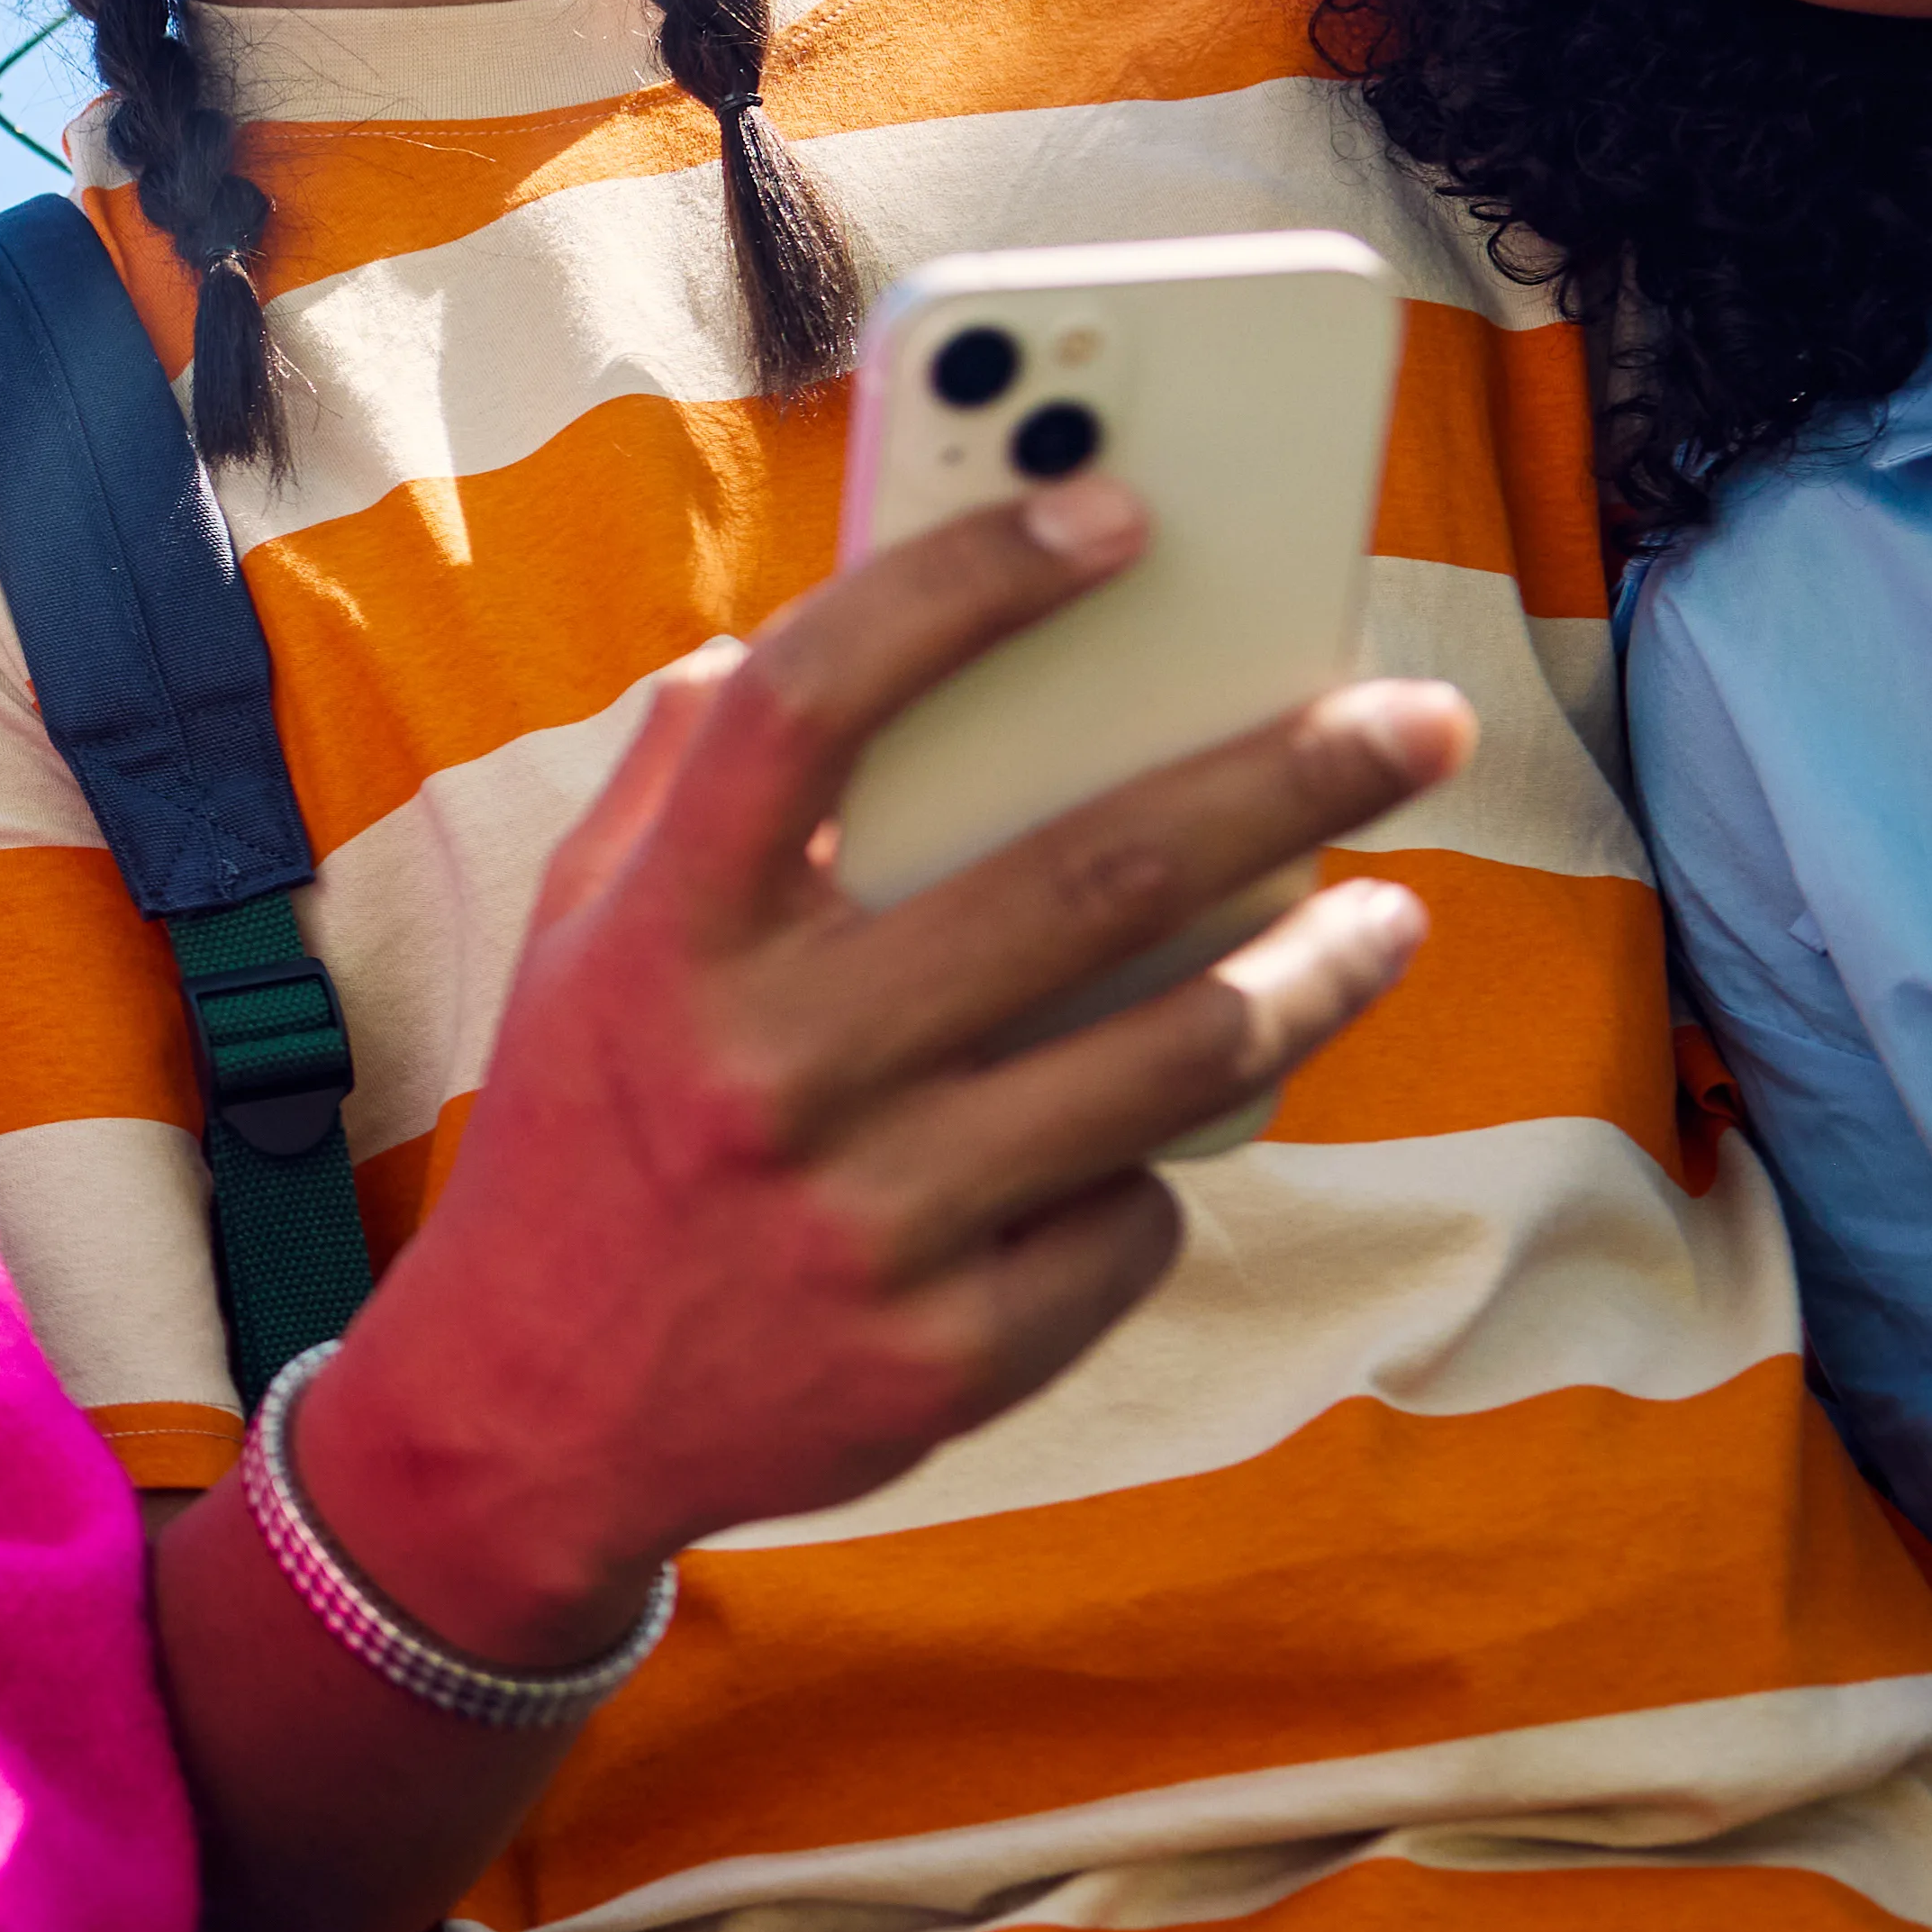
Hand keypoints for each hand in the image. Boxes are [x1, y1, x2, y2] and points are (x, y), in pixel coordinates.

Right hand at [299, 482, 1471, 1657]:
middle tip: (1409, 720)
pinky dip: (1158, 1167)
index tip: (1116, 512)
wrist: (522, 1419)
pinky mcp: (945, 1356)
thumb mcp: (578, 941)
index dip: (968, 587)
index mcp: (667, 935)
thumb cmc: (581, 1132)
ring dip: (1314, 971)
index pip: (816, 705)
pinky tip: (1158, 1135)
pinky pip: (1127, 1222)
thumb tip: (793, 640)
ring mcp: (865, 1221)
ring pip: (1165, 1061)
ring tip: (1383, 916)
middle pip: (1078, 877)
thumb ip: (676, 784)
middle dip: (1279, 778)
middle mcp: (768, 1067)